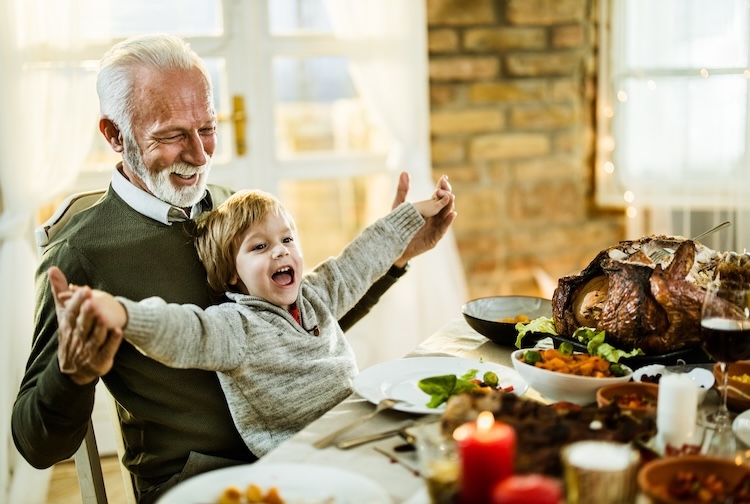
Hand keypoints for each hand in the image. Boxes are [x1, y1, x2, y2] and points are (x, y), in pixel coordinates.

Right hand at [48, 267, 122, 384]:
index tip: (86, 289)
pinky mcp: (100, 359)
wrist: (73, 369)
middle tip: (93, 301)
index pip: (72, 313)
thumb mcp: (64, 314)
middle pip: (82, 325)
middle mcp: (77, 337)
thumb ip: (60, 292)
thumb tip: (51, 268)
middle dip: (87, 313)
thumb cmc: (70, 333)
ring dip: (99, 327)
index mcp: (68, 326)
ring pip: (94, 338)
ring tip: (105, 316)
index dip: (78, 302)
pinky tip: (119, 331)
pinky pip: (107, 350)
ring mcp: (88, 350)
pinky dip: (113, 342)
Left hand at [392, 173, 456, 267]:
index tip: (444, 178)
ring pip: (446, 215)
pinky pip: (443, 229)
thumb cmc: (396, 226)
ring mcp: (435, 228)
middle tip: (444, 187)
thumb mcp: (398, 206)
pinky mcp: (433, 239)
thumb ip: (402, 190)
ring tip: (450, 197)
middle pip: (445, 204)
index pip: (438, 196)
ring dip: (449, 206)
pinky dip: (448, 221)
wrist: (391, 246)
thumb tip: (404, 172)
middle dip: (447, 194)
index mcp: (428, 209)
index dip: (443, 187)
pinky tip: (452, 214)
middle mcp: (434, 217)